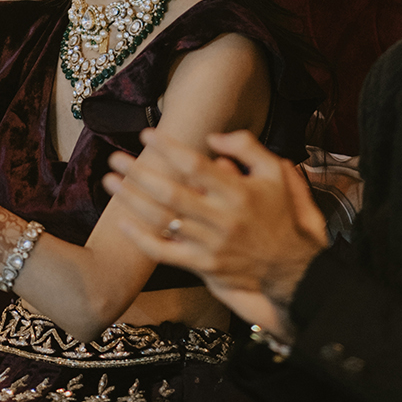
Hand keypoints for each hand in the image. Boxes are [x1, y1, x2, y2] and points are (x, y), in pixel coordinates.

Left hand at [107, 130, 327, 326]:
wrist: (290, 267)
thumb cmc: (280, 214)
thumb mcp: (276, 172)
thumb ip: (247, 148)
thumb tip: (211, 138)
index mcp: (239, 192)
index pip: (195, 165)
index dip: (168, 148)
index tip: (146, 134)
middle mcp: (222, 219)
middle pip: (170, 192)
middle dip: (139, 173)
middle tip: (115, 157)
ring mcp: (210, 245)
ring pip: (162, 220)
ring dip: (132, 200)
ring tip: (110, 182)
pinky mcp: (202, 266)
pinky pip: (163, 252)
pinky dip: (139, 238)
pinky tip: (122, 221)